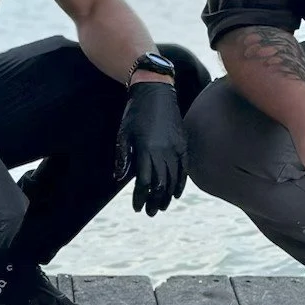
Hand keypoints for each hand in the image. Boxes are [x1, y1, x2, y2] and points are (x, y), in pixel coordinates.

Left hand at [114, 80, 187, 214]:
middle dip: (155, 201)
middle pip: (161, 183)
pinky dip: (181, 183)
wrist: (155, 91)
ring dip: (167, 195)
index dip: (140, 197)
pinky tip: (177, 194)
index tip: (137, 207)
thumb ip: (123, 156)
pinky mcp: (183, 143)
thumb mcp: (123, 133)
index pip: (144, 181)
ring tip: (162, 207)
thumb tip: (119, 178)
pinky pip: (184, 168)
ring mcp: (175, 147)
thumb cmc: (134, 112)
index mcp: (145, 149)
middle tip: (150, 212)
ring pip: (173, 178)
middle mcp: (162, 150)